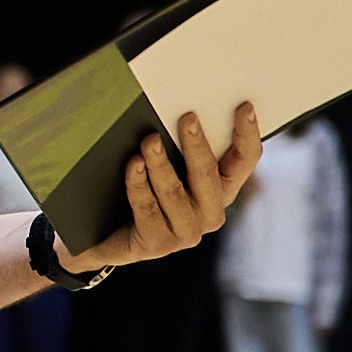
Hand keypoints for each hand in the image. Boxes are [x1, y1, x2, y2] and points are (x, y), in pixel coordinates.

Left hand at [59, 103, 262, 272]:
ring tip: (149, 141)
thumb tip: (177, 109)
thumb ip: (178, 145)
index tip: (244, 107)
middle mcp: (210, 212)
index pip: (244, 161)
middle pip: (208, 174)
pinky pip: (147, 207)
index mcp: (221, 189)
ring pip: (174, 192)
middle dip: (197, 144)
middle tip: (187, 117)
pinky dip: (138, 184)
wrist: (105, 235)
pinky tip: (133, 165)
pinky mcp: (158, 244)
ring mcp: (186, 232)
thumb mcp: (166, 165)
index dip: (247, 134)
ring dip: (160, 164)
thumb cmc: (142, 190)